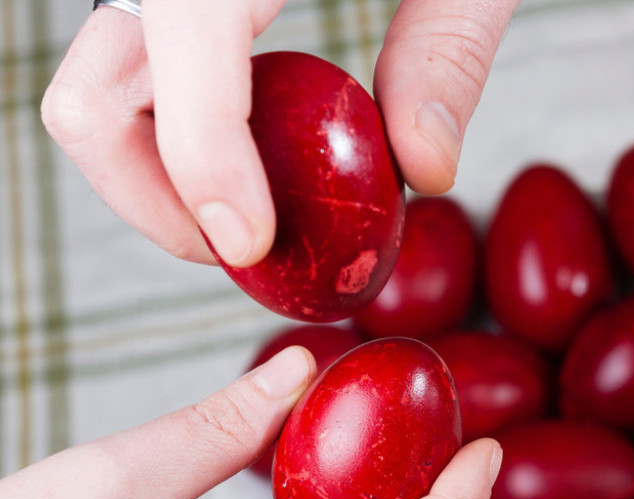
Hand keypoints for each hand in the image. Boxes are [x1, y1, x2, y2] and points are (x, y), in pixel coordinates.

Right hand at [41, 0, 519, 266]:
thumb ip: (448, 48)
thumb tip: (426, 170)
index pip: (182, 33)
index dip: (201, 156)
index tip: (251, 242)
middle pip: (91, 92)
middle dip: (157, 197)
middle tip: (248, 244)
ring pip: (97, 97)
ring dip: (159, 182)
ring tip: (252, 216)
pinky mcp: (174, 0)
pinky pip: (136, 80)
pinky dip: (176, 141)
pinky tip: (251, 161)